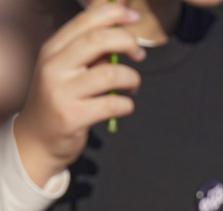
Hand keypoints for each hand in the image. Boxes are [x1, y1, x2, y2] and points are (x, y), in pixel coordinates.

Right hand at [13, 2, 142, 186]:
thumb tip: (122, 30)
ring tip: (132, 86)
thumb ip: (92, 52)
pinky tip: (124, 106)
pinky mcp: (73, 116)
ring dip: (132, 79)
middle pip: (98, 40)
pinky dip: (127, 105)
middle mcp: (54, 66)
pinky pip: (113, 105)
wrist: (38, 138)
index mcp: (53, 49)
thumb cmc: (62, 99)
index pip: (85, 21)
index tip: (134, 17)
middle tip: (139, 54)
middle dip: (127, 42)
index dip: (113, 14)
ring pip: (111, 74)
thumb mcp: (69, 69)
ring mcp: (62, 91)